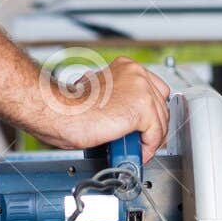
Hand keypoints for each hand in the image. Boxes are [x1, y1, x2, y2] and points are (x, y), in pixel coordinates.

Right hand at [38, 57, 172, 159]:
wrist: (59, 111)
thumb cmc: (68, 107)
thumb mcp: (100, 96)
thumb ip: (118, 99)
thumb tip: (125, 117)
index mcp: (126, 67)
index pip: (155, 89)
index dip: (153, 111)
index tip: (147, 125)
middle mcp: (136, 74)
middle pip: (161, 104)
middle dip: (154, 126)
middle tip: (144, 141)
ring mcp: (141, 89)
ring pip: (161, 120)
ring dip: (151, 139)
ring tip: (138, 150)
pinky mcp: (142, 108)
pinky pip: (155, 133)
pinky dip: (148, 147)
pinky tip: (138, 153)